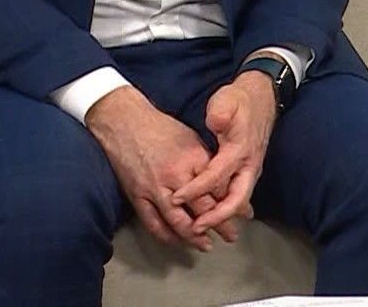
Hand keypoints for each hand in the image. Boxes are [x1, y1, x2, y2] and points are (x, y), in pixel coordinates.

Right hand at [85, 87, 225, 251]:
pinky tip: (177, 242)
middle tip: (231, 235)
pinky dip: (166, 236)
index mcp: (194, 159)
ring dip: (195, 237)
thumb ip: (206, 162)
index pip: (218, 188)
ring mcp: (155, 188)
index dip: (233, 203)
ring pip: (179, 221)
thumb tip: (222, 182)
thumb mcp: (192, 138)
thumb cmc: (160, 128)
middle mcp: (177, 176)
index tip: (244, 213)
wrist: (124, 122)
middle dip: (220, 225)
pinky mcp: (137, 196)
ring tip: (206, 245)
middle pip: (203, 208)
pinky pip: (153, 223)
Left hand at [171, 70, 277, 242]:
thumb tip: (216, 122)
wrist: (262, 96)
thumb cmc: (241, 100)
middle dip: (216, 217)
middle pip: (236, 199)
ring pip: (238, 200)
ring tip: (201, 227)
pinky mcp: (247, 170)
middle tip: (196, 228)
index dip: (196, 189)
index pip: (217, 176)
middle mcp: (249, 164)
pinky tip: (212, 215)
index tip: (176, 197)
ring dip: (221, 216)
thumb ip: (221, 112)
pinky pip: (237, 194)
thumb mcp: (228, 100)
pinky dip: (225, 207)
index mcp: (241, 149)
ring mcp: (250, 169)